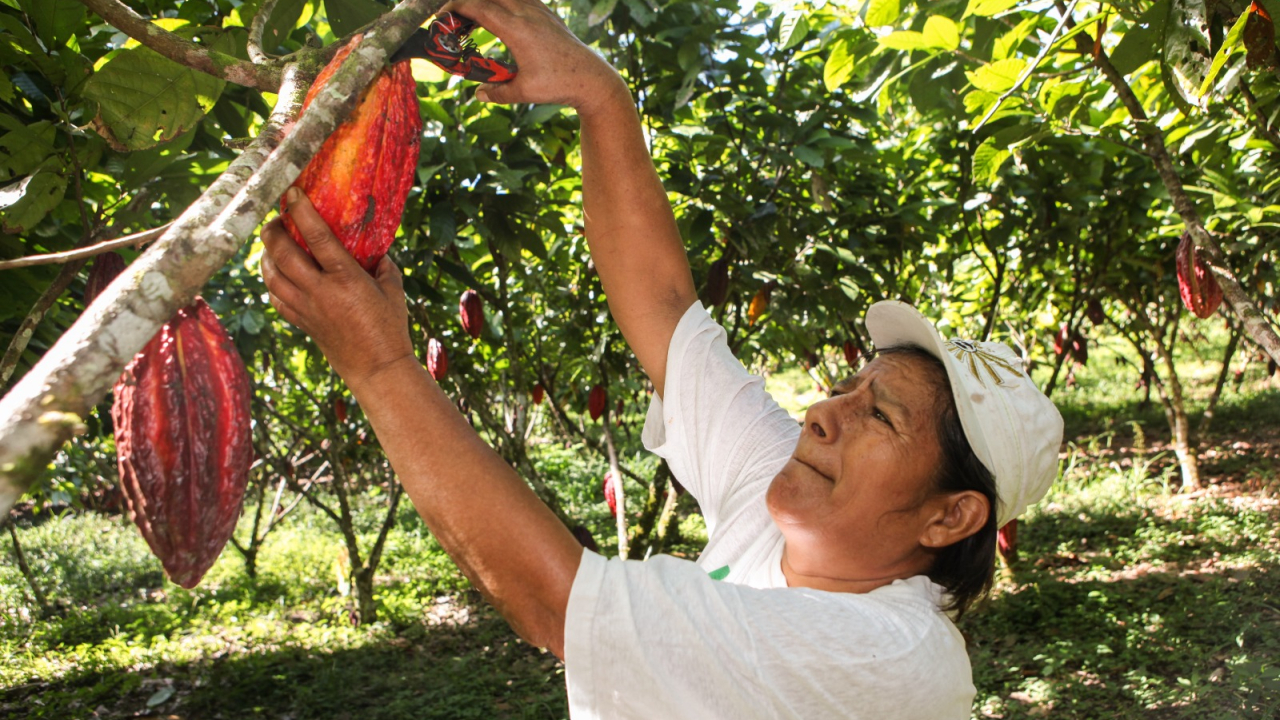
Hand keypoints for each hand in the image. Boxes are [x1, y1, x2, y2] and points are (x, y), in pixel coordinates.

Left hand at [260, 187, 415, 388]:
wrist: (376, 367)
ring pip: (271, 274)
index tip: (293, 194)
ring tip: (272, 242)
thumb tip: (374, 249)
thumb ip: (383, 265)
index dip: (301, 212)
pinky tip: (275, 272)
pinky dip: (270, 280)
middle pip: (283, 253)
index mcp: (346, 279)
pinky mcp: (300, 321)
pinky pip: (275, 296)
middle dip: (273, 230)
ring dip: (267, 254)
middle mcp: (320, 291)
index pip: (317, 237)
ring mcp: (306, 308)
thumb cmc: (390, 328)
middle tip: (276, 218)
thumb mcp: (394, 290)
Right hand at [443, 0, 629, 114]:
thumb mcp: (524, 92)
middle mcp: (527, 13)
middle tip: (454, 18)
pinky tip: (500, 14)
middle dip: (468, 3)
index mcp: (517, 29)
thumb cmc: (559, 84)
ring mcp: (539, 11)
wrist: (592, 78)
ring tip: (474, 16)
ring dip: (487, 1)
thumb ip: (497, 92)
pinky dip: (505, 1)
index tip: (442, 17)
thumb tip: (478, 93)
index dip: (456, 8)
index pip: (478, 7)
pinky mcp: (548, 14)